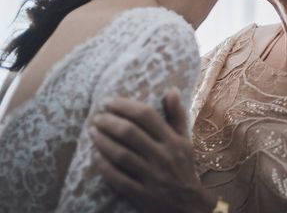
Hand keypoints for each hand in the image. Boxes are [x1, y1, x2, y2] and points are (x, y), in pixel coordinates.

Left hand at [90, 89, 212, 212]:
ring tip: (92, 132)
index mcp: (172, 140)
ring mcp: (151, 176)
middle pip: (131, 134)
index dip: (125, 106)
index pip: (147, 116)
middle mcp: (162, 156)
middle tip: (97, 116)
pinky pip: (118, 178)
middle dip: (110, 122)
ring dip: (103, 142)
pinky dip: (104, 166)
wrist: (188, 204)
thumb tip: (172, 90)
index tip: (109, 102)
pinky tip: (95, 156)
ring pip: (121, 155)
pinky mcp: (141, 194)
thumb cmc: (183, 167)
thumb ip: (177, 115)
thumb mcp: (185, 139)